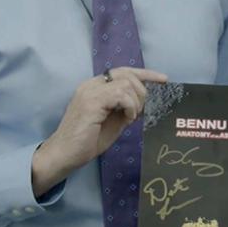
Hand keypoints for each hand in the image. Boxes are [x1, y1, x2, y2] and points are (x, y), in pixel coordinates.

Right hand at [31, 67, 167, 195]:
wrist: (64, 155)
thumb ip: (126, 108)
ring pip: (125, 83)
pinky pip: (120, 94)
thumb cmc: (86, 141)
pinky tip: (127, 119)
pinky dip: (129, 106)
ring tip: (131, 117)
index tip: (163, 79)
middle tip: (142, 110)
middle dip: (142, 90)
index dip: (145, 73)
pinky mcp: (91, 102)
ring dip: (136, 101)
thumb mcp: (113, 121)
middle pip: (126, 73)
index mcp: (94, 87)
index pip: (122, 71)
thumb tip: (146, 102)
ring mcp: (90, 91)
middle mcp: (90, 84)